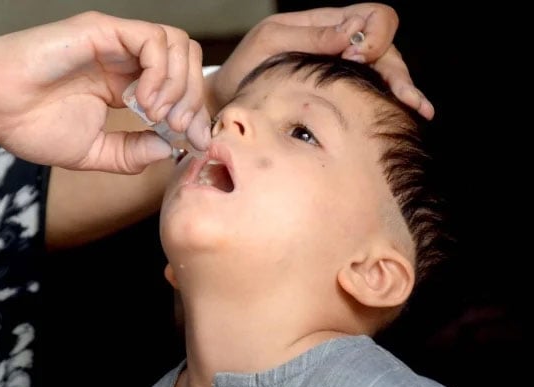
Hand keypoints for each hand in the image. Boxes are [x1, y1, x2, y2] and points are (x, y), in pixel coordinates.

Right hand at [0, 11, 208, 172]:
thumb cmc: (30, 125)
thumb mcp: (93, 152)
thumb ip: (132, 153)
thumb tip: (169, 149)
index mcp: (126, 86)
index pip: (179, 87)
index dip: (195, 114)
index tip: (195, 141)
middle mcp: (126, 61)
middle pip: (187, 62)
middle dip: (192, 99)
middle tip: (178, 129)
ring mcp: (117, 43)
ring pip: (178, 45)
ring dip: (179, 84)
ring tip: (157, 115)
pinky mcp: (103, 30)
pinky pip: (154, 40)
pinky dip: (160, 72)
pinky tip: (143, 100)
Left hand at [207, 2, 433, 119]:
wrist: (229, 97)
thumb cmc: (246, 67)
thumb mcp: (271, 43)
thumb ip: (312, 36)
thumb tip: (353, 34)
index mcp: (326, 23)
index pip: (372, 15)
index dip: (375, 35)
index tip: (355, 59)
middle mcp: (340, 43)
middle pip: (387, 45)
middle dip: (397, 69)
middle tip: (400, 96)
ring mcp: (343, 68)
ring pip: (387, 68)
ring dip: (405, 86)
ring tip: (418, 109)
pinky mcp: (341, 91)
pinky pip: (375, 88)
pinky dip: (395, 98)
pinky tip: (413, 111)